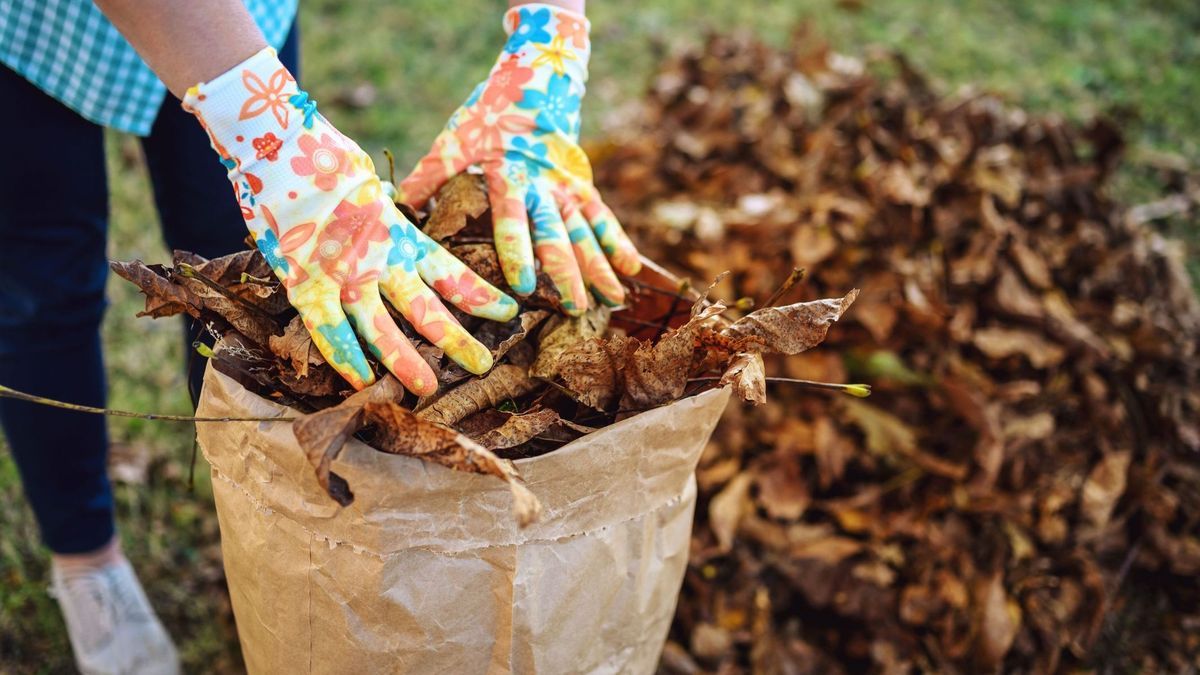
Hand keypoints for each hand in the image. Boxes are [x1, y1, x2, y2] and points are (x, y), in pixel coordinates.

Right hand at [184, 48, 517, 393]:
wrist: (277, 141)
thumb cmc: (321, 157)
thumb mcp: (367, 183)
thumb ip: (381, 207)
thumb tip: (388, 204)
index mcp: (398, 231)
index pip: (449, 270)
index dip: (478, 294)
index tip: (508, 312)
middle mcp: (379, 256)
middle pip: (425, 307)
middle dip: (455, 339)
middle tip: (483, 366)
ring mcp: (343, 272)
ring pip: (381, 326)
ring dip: (405, 360)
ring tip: (429, 388)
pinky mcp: (305, 280)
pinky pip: (328, 326)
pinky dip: (343, 354)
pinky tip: (361, 381)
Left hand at [397, 3, 640, 314]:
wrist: (540, 76)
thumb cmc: (491, 110)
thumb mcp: (458, 136)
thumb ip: (432, 172)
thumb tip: (398, 203)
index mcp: (510, 174)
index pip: (514, 220)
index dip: (518, 253)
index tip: (525, 286)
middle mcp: (545, 184)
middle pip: (558, 234)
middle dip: (567, 273)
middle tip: (574, 307)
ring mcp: (568, 185)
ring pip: (586, 232)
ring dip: (600, 267)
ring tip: (612, 301)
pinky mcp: (583, 183)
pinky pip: (603, 216)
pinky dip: (618, 242)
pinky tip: (632, 269)